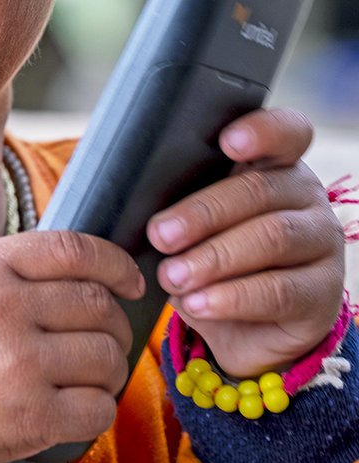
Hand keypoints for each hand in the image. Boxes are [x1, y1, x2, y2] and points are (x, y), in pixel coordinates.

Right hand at [0, 231, 143, 462]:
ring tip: (92, 373)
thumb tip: (88, 271)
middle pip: (98, 304)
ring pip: (107, 356)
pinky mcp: (30, 418)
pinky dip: (99, 407)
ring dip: (110, 366)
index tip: (131, 280)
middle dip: (114, 320)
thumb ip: (13, 267)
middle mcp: (4, 309)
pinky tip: (80, 404)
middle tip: (105, 335)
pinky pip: (99, 408)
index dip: (116, 263)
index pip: (75, 250)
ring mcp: (19, 365)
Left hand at [147, 107, 344, 377]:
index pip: (284, 132)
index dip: (260, 131)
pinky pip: (280, 290)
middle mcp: (305, 196)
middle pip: (259, 190)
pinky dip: (233, 297)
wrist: (248, 331)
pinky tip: (199, 303)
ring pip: (273, 237)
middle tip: (159, 234)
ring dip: (214, 257)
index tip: (226, 141)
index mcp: (274, 166)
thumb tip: (138, 201)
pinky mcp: (324, 293)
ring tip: (173, 276)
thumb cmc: (210, 259)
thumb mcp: (194, 227)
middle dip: (203, 212)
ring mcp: (321, 243)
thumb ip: (179, 203)